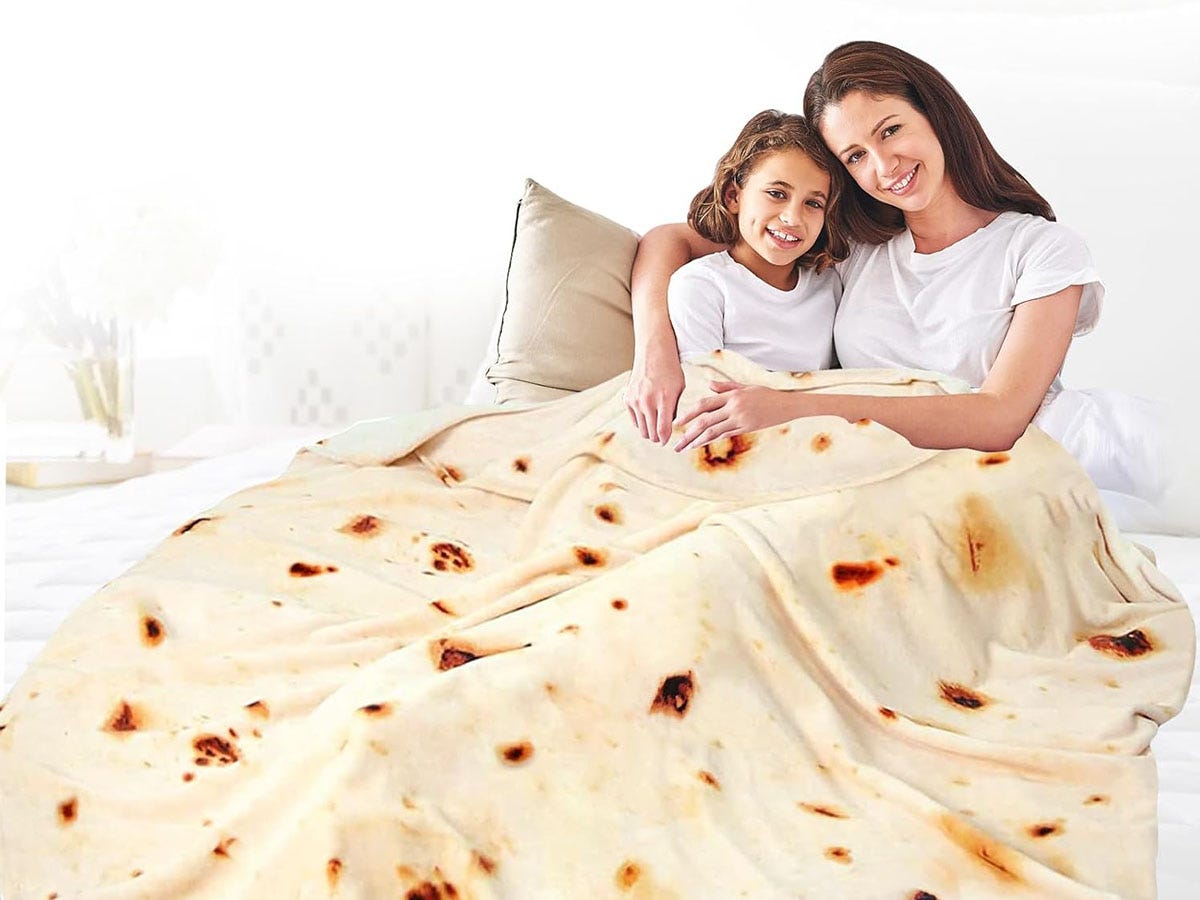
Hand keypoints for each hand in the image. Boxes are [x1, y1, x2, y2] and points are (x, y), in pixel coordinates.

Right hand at [625, 345, 684, 444]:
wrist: (653, 353)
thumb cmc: (670, 370)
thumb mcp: (679, 389)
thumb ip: (673, 410)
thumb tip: (667, 428)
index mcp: (664, 400)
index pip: (663, 430)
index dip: (665, 439)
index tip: (666, 442)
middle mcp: (648, 402)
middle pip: (651, 433)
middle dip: (658, 437)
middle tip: (662, 435)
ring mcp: (636, 401)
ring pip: (641, 429)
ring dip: (649, 431)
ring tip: (656, 425)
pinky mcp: (627, 399)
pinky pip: (634, 420)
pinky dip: (641, 422)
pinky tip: (648, 415)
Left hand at [673, 381, 787, 451]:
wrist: (787, 404)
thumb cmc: (766, 394)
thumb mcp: (746, 387)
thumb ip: (726, 387)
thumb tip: (709, 385)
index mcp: (732, 395)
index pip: (705, 404)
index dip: (689, 413)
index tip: (676, 421)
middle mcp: (734, 408)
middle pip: (705, 421)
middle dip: (688, 432)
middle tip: (676, 442)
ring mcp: (740, 419)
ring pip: (713, 432)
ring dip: (697, 441)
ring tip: (684, 448)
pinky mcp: (746, 428)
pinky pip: (725, 435)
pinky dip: (711, 440)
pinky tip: (701, 445)